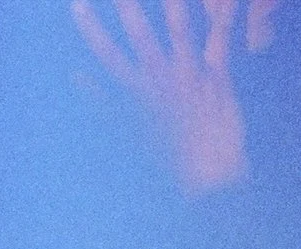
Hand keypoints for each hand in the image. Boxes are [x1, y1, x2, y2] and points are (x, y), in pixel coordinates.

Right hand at [72, 0, 251, 194]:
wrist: (214, 179)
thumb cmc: (171, 153)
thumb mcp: (131, 126)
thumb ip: (102, 99)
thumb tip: (76, 76)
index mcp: (140, 90)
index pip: (108, 54)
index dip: (92, 29)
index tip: (78, 4)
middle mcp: (163, 80)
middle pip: (141, 36)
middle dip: (129, 8)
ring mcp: (192, 79)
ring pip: (180, 34)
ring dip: (174, 7)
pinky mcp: (219, 82)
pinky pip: (220, 48)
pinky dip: (222, 25)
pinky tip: (225, 6)